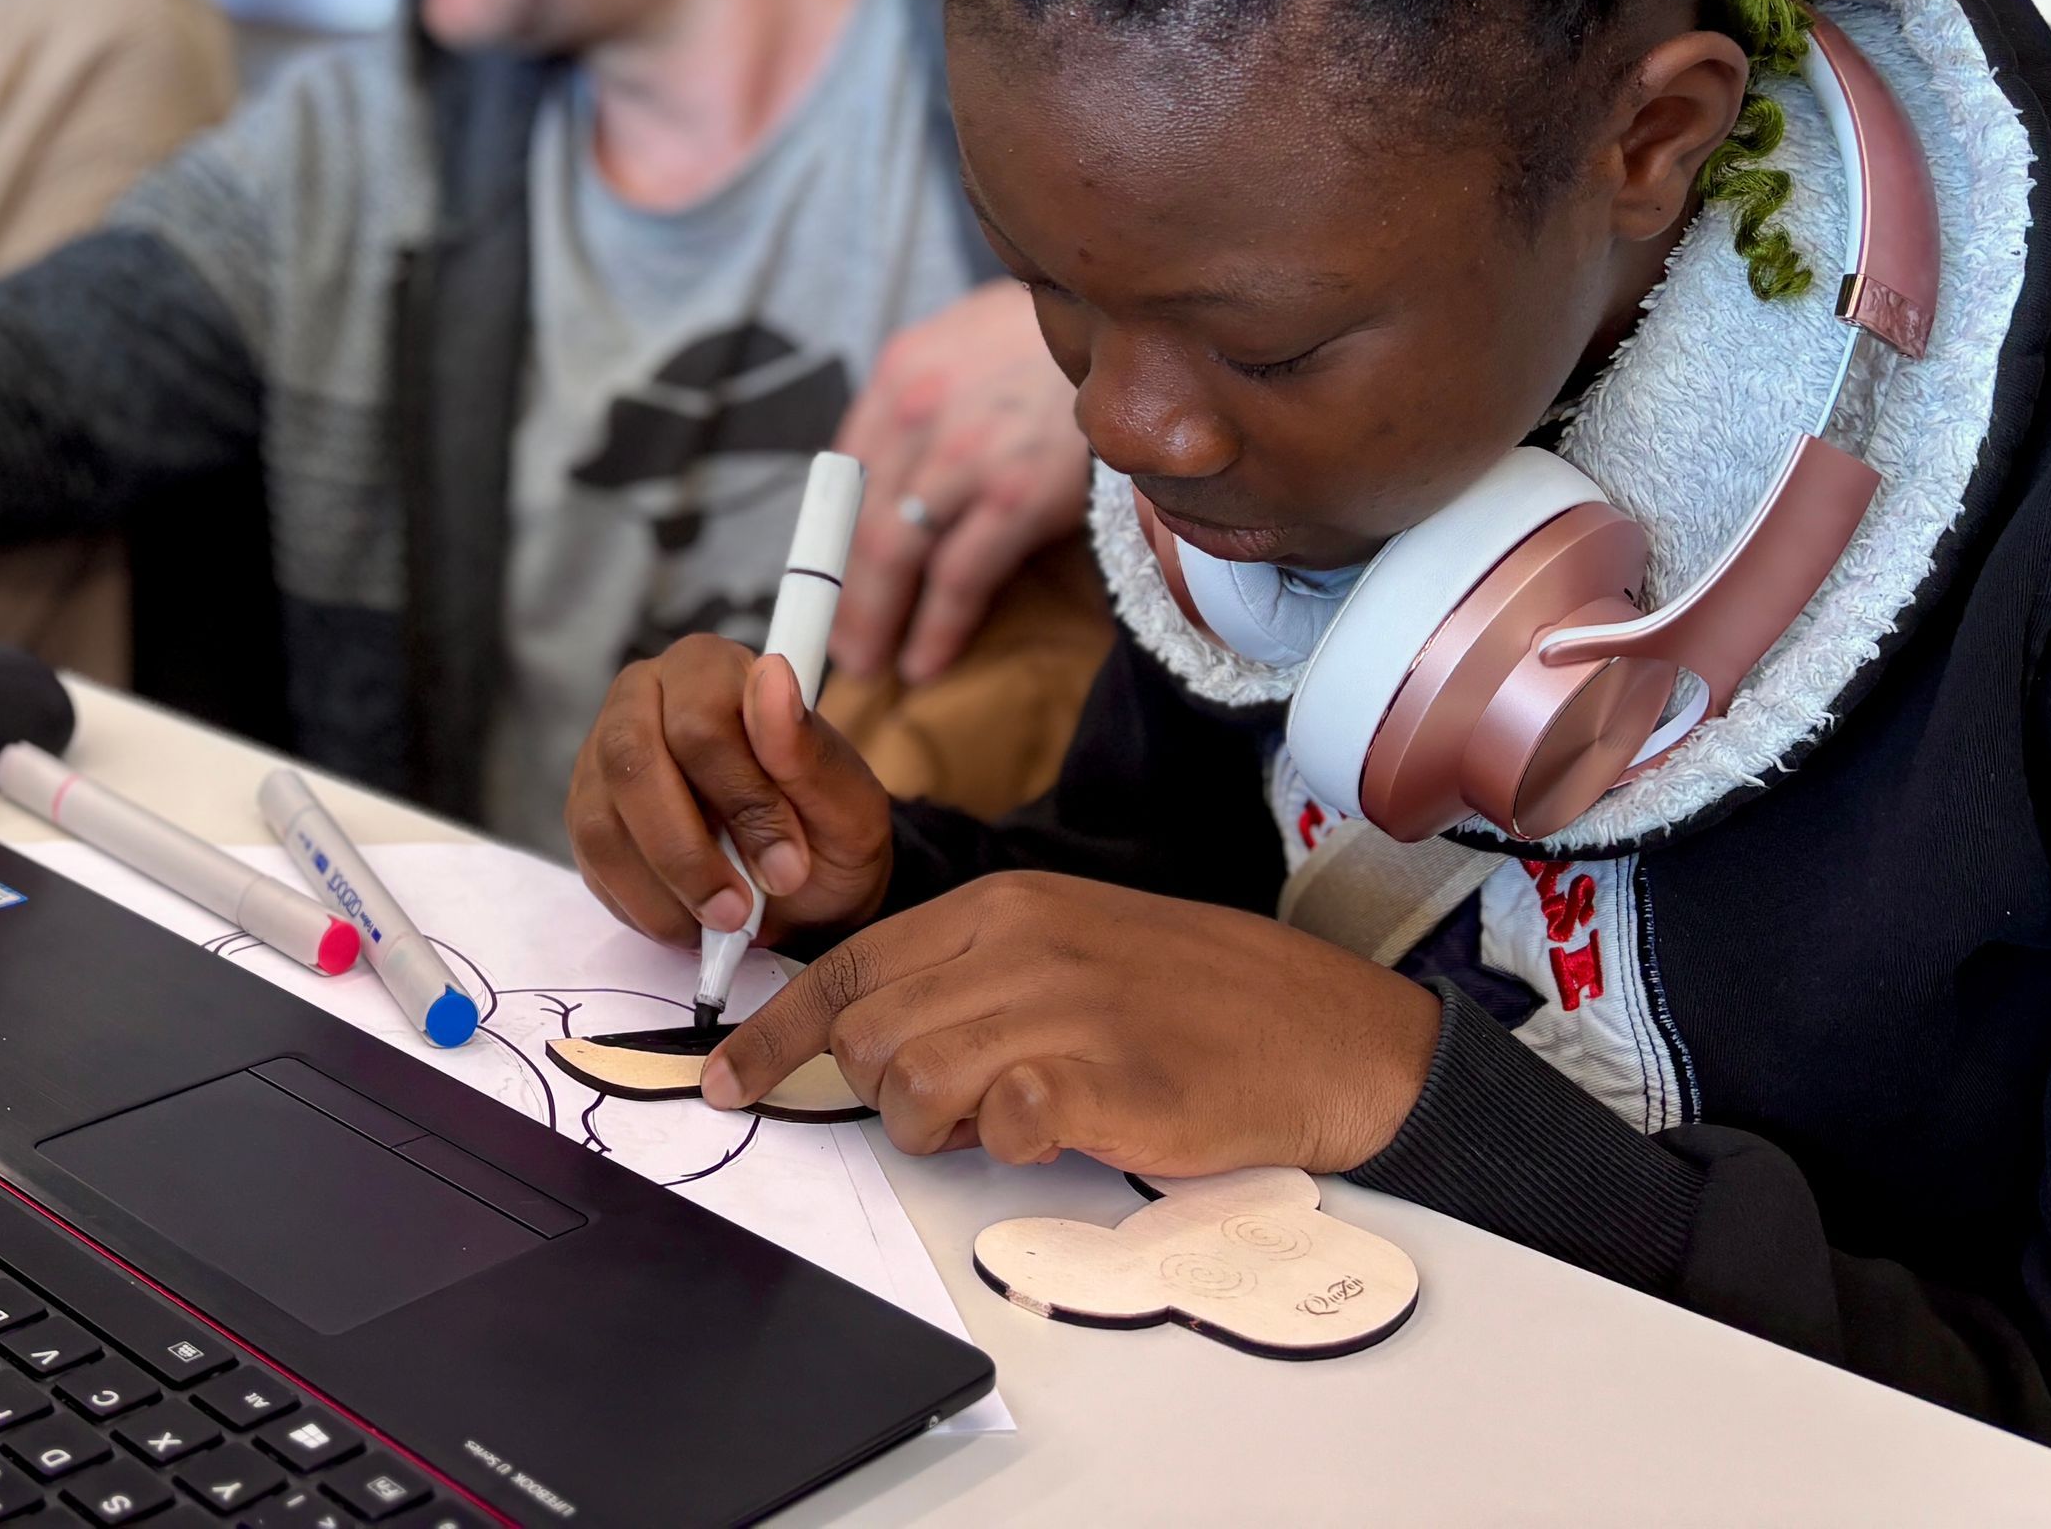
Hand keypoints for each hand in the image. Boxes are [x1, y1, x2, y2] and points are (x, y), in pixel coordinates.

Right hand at [570, 634, 897, 949]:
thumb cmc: (824, 832)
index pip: (699, 718)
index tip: (787, 865)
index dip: (741, 799)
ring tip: (723, 922)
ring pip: (603, 819)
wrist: (798, 886)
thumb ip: (808, 748)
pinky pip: (592, 863)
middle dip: (687, 853)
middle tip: (740, 910)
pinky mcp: (585, 812)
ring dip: (666, 888)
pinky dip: (644, 907)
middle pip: (631, 760)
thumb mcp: (846, 803)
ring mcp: (601, 754)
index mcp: (708, 668)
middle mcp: (641, 695)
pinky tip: (690, 919)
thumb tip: (773, 678)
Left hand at [706, 870, 1443, 1174]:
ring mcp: (1066, 1011)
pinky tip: (1052, 1130)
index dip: (773, 1034)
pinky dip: (1007, 1143)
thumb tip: (867, 1030)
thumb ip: (969, 974)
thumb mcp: (1069, 946)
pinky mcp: (1110, 1081)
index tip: (724, 1079)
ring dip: (936, 1127)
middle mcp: (1023, 947)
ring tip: (1001, 1121)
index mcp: (1003, 907)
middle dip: (878, 1093)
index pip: (847, 967)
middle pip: (869, 1033)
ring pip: (915, 1082)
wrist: (1326, 1033)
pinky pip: (1002, 1122)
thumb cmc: (1195, 997)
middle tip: (945, 1110)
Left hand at [828, 278, 1091, 681]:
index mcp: (900, 371)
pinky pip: (959, 576)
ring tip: (870, 665)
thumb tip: (892, 472)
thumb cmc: (1053, 344)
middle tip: (837, 645)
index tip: (820, 585)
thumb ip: (925, 401)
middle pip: (856, 522)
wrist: (1139, 326)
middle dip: (841, 596)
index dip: (824, 540)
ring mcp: (966, 455)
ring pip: (894, 555)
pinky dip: (937, 628)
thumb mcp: (969, 343)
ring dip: (874, 622)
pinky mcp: (1019, 494)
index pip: (840, 474)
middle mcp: (919, 411)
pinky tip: (924, 661)